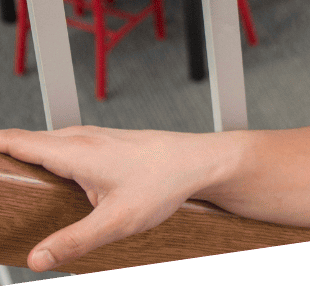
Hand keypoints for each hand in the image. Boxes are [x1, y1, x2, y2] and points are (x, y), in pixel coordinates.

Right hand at [0, 126, 225, 271]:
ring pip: (45, 145)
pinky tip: (47, 180)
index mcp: (75, 151)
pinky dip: (45, 160)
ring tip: (10, 187)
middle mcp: (80, 138)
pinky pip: (62, 148)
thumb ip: (74, 242)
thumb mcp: (117, 221)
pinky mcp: (102, 144)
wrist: (200, 162)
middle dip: (2, 162)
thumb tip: (37, 260)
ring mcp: (92, 138)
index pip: (15, 141)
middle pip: (24, 143)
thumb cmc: (166, 183)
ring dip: (24, 160)